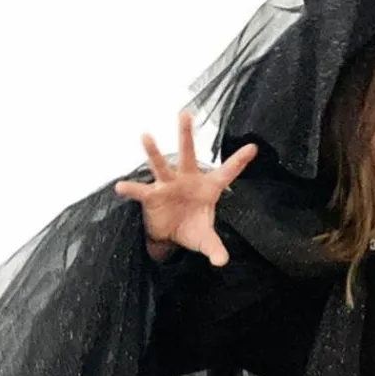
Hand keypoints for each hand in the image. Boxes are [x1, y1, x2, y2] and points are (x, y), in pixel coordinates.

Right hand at [114, 110, 257, 266]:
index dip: (239, 161)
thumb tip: (222, 262)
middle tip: (185, 113)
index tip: (253, 147)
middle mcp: (187, 180)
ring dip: (153, 152)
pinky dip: (131, 189)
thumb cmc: (192, 228)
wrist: (170, 235)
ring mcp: (168, 185)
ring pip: (161, 165)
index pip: (227, 173)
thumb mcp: (206, 240)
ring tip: (145, 136)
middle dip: (186, 135)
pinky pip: (140, 191)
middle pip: (188, 154)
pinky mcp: (151, 196)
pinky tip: (121, 188)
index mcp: (208, 187)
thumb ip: (215, 248)